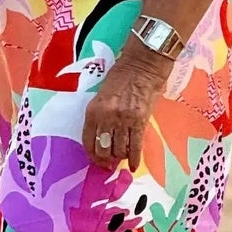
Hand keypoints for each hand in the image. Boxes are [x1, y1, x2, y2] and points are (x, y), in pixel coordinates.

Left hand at [81, 47, 166, 169]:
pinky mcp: (140, 122)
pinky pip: (136, 146)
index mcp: (93, 110)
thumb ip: (100, 115)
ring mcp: (124, 120)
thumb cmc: (121, 76)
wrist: (143, 66)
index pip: (88, 140)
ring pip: (119, 150)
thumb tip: (102, 137)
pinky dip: (134, 159)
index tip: (95, 159)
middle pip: (103, 149)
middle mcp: (107, 117)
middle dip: (105, 159)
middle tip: (108, 163)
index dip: (91, 154)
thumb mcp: (102, 95)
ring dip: (120, 157)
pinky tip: (133, 165)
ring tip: (121, 158)